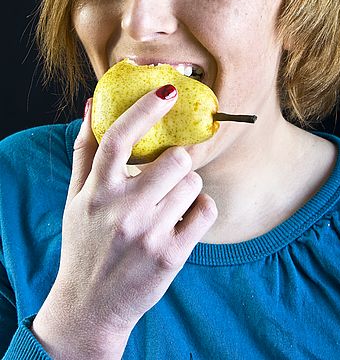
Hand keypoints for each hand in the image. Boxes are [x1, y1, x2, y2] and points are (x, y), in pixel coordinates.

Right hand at [32, 87, 216, 359]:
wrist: (89, 306)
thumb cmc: (84, 244)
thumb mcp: (76, 199)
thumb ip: (84, 151)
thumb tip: (91, 104)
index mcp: (97, 192)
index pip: (118, 137)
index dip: (145, 108)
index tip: (168, 90)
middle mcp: (121, 211)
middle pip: (175, 159)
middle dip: (177, 163)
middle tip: (167, 178)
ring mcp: (148, 234)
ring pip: (193, 183)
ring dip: (186, 189)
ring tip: (168, 207)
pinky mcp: (171, 255)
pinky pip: (206, 210)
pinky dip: (201, 211)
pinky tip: (182, 222)